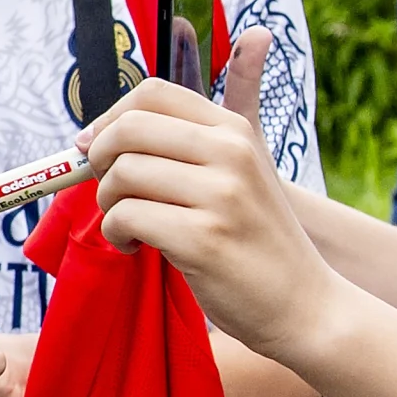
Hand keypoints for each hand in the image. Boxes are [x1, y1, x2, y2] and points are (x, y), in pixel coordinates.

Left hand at [81, 29, 331, 361]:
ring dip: (107, 202)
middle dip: (99, 158)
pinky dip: (115, 233)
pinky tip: (134, 246)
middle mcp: (230, 153)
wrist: (302, 304)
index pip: (153, 93)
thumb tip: (160, 93)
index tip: (93, 146)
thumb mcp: (245, 170)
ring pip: (123, 173)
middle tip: (108, 190)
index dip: (110, 118)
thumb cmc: (257, 238)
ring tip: (127, 224)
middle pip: (130, 128)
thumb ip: (201, 134)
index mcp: (234, 130)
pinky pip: (126, 217)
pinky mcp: (203, 239)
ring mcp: (220, 195)